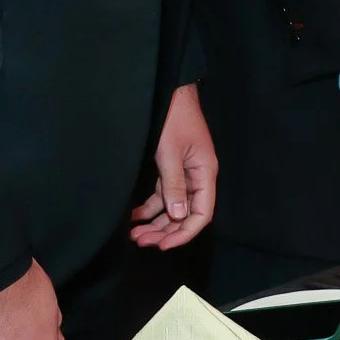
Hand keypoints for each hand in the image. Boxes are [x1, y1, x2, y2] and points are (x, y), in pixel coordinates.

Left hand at [129, 83, 216, 249]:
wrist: (170, 93)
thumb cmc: (173, 119)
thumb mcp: (171, 153)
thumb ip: (174, 185)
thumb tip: (178, 217)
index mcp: (205, 173)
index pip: (201, 214)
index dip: (184, 233)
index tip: (163, 245)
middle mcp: (198, 177)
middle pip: (186, 214)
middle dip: (165, 231)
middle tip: (141, 242)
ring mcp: (185, 173)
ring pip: (173, 207)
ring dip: (156, 222)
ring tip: (134, 234)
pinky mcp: (172, 168)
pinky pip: (163, 194)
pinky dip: (149, 207)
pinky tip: (134, 216)